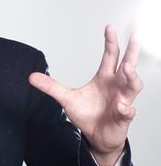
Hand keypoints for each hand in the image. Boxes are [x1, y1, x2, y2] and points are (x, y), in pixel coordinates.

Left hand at [29, 26, 142, 165]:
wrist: (97, 136)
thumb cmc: (87, 114)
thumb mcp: (66, 98)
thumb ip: (51, 87)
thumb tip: (31, 76)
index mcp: (105, 78)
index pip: (111, 56)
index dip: (111, 42)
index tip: (109, 28)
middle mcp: (116, 87)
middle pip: (128, 65)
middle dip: (133, 52)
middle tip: (135, 37)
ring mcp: (123, 101)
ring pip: (133, 86)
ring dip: (132, 77)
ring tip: (127, 68)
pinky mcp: (123, 117)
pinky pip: (128, 111)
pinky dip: (126, 109)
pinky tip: (122, 106)